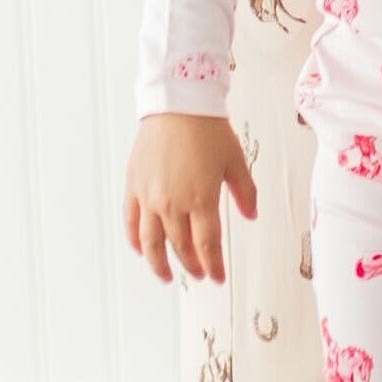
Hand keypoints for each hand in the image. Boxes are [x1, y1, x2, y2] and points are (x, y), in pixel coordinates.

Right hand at [125, 113, 254, 285]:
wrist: (177, 104)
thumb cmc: (208, 129)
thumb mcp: (235, 161)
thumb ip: (245, 192)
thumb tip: (251, 216)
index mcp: (201, 199)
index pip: (208, 244)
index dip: (213, 265)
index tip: (217, 277)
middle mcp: (172, 203)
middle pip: (181, 246)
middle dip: (192, 265)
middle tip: (200, 274)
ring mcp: (149, 197)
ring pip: (152, 242)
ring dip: (159, 263)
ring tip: (166, 275)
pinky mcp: (133, 186)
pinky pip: (131, 221)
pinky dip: (135, 240)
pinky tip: (141, 249)